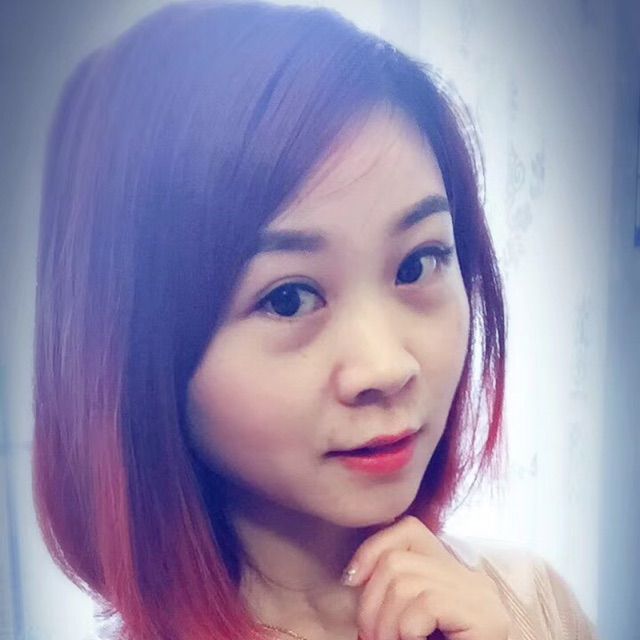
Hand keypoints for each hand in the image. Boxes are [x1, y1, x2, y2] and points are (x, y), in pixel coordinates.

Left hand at [342, 516, 510, 639]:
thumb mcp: (407, 619)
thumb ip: (392, 595)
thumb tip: (353, 576)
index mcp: (452, 573)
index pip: (409, 530)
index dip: (372, 549)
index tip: (351, 580)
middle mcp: (470, 579)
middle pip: (397, 560)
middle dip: (371, 601)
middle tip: (370, 636)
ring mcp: (481, 597)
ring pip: (405, 582)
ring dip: (385, 623)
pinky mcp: (486, 618)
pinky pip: (428, 604)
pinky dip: (407, 629)